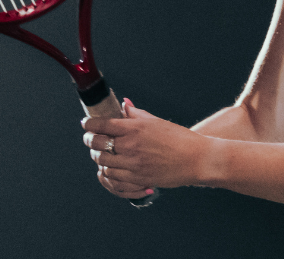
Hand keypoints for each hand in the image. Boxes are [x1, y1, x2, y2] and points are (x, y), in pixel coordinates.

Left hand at [83, 99, 210, 195]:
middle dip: (89, 140)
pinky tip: (111, 167)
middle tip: (89, 138)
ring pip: (102, 162)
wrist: (197, 160)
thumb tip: (124, 105)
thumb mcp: (157, 122)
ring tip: (100, 154)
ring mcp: (133, 164)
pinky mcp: (137, 178)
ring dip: (98, 157)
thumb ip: (136, 114)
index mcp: (135, 128)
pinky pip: (113, 177)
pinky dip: (108, 171)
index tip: (86, 124)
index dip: (89, 124)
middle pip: (96, 144)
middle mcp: (131, 146)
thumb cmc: (180, 139)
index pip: (101, 125)